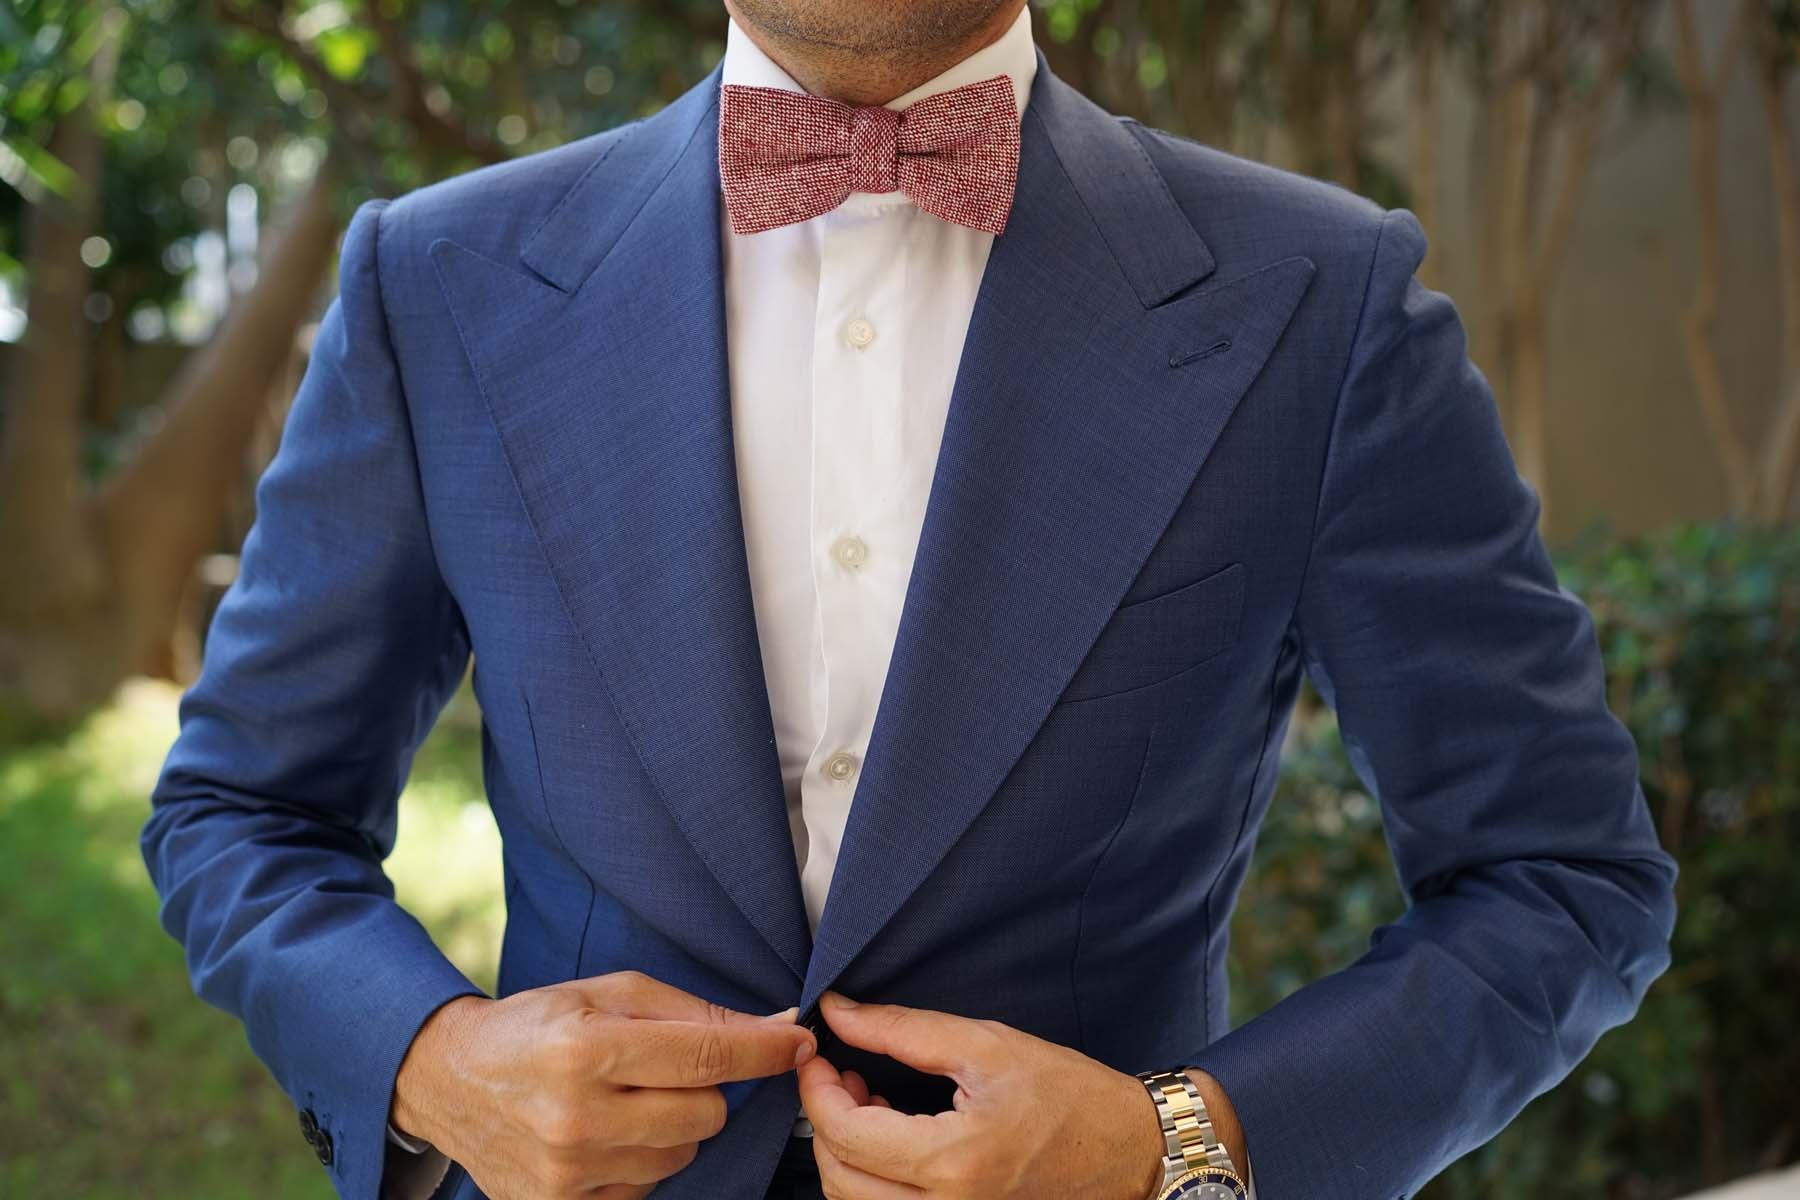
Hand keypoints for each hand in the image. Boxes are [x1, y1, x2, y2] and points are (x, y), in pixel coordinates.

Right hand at [390, 971, 815, 1199]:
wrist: (450, 1080)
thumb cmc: (539, 1025)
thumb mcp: (609, 993)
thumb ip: (693, 1013)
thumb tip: (776, 1028)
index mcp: (588, 1050)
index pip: (708, 1055)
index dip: (765, 1050)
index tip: (799, 1042)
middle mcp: (577, 1117)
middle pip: (706, 1114)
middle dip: (706, 1088)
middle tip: (667, 1068)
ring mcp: (568, 1172)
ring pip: (683, 1153)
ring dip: (674, 1125)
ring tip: (628, 1099)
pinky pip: (647, 1186)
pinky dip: (642, 1158)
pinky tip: (608, 1133)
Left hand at [798, 990, 1242, 1199]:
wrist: (1131, 1150)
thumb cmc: (1069, 1094)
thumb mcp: (987, 1044)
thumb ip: (903, 1029)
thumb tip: (838, 1011)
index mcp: (953, 1161)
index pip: (844, 1132)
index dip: (816, 1087)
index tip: (818, 1053)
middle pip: (838, 1178)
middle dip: (825, 1119)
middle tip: (842, 1073)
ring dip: (844, 1152)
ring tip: (870, 1103)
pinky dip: (871, 1179)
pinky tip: (893, 1138)